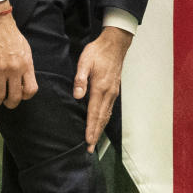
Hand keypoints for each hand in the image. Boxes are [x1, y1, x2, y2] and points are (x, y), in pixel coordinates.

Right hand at [0, 11, 37, 108]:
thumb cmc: (11, 34)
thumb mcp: (25, 49)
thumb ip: (25, 65)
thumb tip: (23, 79)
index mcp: (26, 64)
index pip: (31, 90)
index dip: (26, 96)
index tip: (20, 95)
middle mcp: (14, 69)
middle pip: (15, 97)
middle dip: (10, 104)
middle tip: (6, 104)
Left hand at [74, 26, 133, 151]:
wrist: (115, 44)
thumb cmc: (98, 52)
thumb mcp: (85, 62)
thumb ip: (80, 80)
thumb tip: (77, 96)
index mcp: (100, 88)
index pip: (94, 113)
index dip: (91, 128)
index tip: (87, 141)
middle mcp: (108, 93)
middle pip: (102, 118)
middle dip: (95, 134)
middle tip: (90, 148)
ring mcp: (113, 92)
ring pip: (106, 115)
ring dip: (100, 129)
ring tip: (94, 140)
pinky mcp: (114, 90)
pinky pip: (109, 109)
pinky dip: (104, 119)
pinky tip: (101, 123)